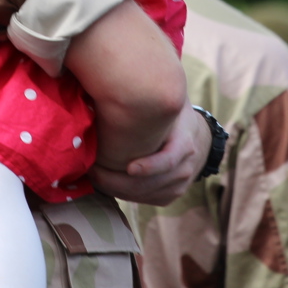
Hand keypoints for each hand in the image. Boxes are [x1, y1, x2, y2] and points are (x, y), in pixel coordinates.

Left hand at [89, 107, 209, 205]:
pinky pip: (144, 200)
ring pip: (142, 195)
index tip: (129, 167)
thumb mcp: (168, 101)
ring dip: (114, 188)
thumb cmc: (172, 114)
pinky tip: (104, 183)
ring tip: (92, 175)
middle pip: (149, 183)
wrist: (196, 136)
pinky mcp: (169, 195)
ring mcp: (178, 185)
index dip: (150, 166)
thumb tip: (118, 87)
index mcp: (185, 144)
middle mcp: (184, 168)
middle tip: (91, 169)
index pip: (169, 160)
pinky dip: (122, 194)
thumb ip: (151, 98)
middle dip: (117, 180)